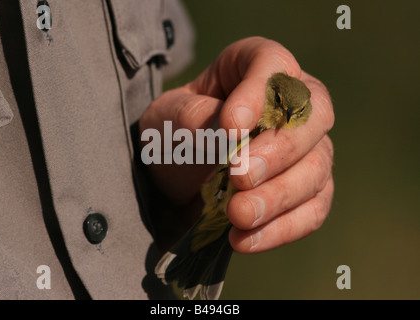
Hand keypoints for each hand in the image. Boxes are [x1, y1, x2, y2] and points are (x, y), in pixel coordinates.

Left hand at [139, 37, 333, 252]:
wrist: (178, 172)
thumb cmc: (175, 131)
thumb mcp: (167, 118)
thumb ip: (192, 117)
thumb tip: (228, 133)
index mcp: (256, 68)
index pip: (273, 66)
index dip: (258, 94)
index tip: (230, 128)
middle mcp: (294, 104)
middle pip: (313, 117)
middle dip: (278, 151)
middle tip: (240, 177)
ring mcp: (307, 149)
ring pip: (317, 168)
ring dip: (278, 196)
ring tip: (238, 215)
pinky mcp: (308, 190)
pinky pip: (313, 210)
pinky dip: (283, 228)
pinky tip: (245, 239)